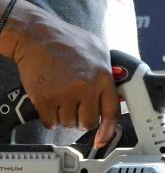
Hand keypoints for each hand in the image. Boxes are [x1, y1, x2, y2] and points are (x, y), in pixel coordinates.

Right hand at [8, 0, 118, 146]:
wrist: (37, 35)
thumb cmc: (67, 40)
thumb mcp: (99, 49)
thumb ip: (109, 71)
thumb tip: (119, 91)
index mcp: (103, 75)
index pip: (111, 111)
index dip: (108, 129)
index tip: (103, 138)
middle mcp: (86, 86)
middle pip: (88, 122)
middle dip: (82, 117)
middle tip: (76, 105)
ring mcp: (65, 94)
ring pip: (69, 123)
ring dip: (65, 116)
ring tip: (62, 96)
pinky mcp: (44, 99)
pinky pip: (50, 122)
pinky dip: (49, 116)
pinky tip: (50, 100)